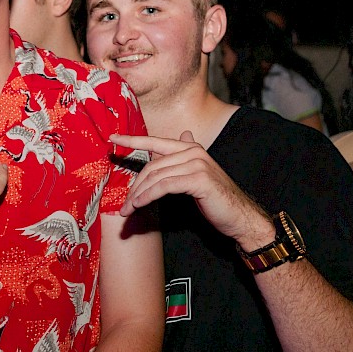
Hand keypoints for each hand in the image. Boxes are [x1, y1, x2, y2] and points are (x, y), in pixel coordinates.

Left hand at [111, 131, 272, 248]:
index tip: (113, 138)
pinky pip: (164, 186)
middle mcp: (193, 151)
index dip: (133, 140)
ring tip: (128, 210)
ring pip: (156, 177)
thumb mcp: (196, 176)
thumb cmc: (216, 199)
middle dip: (134, 187)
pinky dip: (148, 196)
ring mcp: (197, 163)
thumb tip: (183, 135)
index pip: (156, 142)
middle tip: (123, 205)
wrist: (239, 216)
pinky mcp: (198, 179)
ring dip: (138, 196)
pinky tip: (139, 205)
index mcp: (190, 148)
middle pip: (152, 166)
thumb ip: (184, 159)